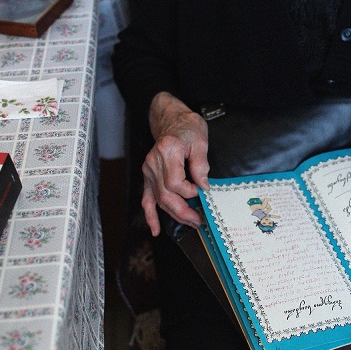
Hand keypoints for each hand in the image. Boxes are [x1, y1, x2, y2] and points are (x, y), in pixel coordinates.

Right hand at [141, 91, 209, 235]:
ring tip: (190, 222)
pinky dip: (150, 215)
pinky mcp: (148, 176)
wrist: (172, 120)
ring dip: (174, 214)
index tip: (202, 191)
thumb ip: (201, 165)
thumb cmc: (188, 127)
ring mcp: (148, 170)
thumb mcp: (200, 141)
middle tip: (198, 220)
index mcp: (167, 150)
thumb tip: (203, 186)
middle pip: (165, 194)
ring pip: (158, 199)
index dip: (189, 191)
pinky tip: (155, 229)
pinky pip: (147, 198)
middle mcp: (153, 162)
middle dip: (183, 211)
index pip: (175, 182)